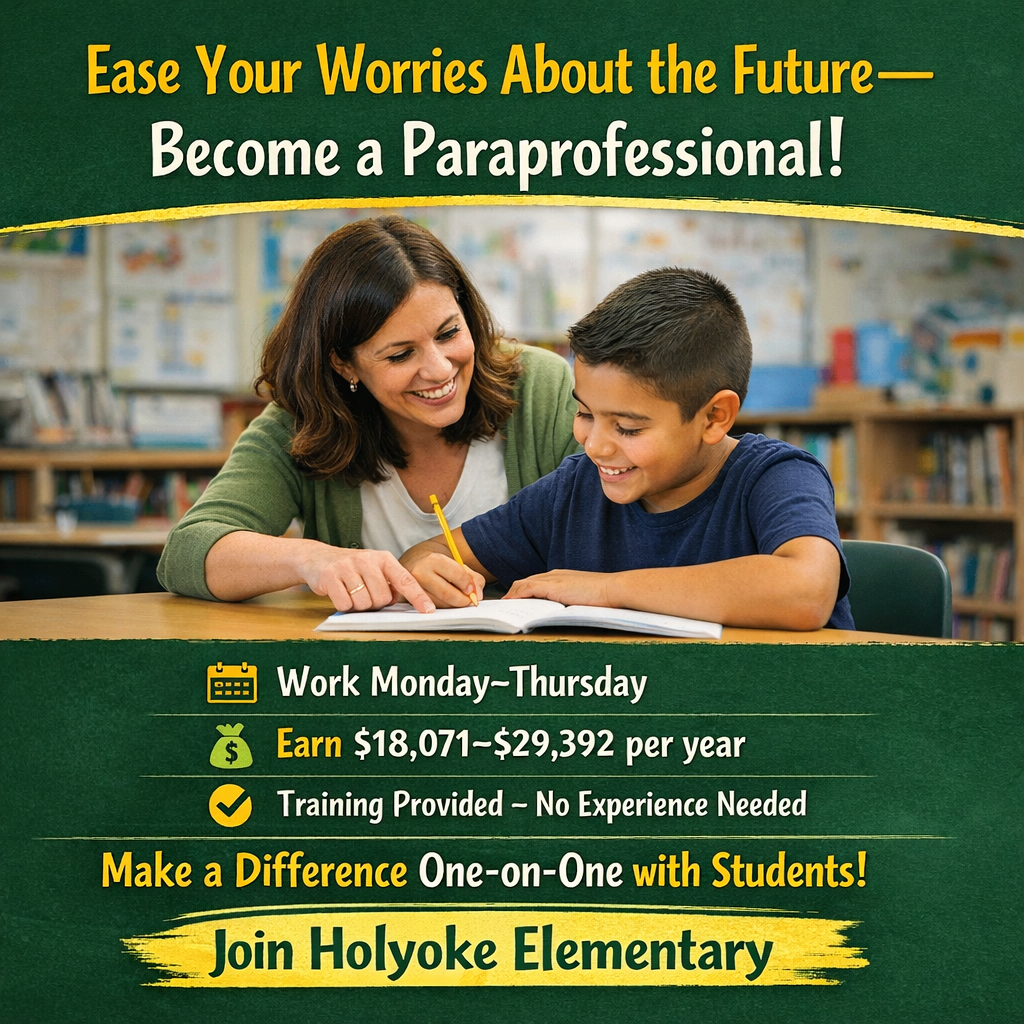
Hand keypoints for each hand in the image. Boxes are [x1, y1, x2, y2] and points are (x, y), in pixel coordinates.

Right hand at [298, 544, 434, 612]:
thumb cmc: (351, 568)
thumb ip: (389, 583)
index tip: (428, 611)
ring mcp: (347, 567)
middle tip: (364, 594)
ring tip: (351, 592)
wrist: (317, 557)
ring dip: (358, 606)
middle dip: (374, 603)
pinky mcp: (330, 576)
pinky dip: (343, 606)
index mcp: (383, 558)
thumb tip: (400, 601)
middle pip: (382, 598)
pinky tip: (339, 594)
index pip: (405, 580)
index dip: (418, 597)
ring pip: (363, 603)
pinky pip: (344, 604)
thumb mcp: (374, 569)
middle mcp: (367, 560)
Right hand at [405, 551, 485, 608]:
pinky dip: (441, 607)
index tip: (471, 590)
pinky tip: (442, 600)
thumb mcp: (456, 563)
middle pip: (446, 593)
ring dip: (451, 605)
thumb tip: (478, 595)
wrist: (414, 561)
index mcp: (433, 560)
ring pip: (438, 603)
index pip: (456, 574)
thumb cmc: (438, 564)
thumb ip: (472, 577)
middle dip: (461, 600)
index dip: (468, 585)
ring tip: (454, 598)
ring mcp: (411, 588)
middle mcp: (420, 573)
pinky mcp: (407, 599)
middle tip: (467, 600)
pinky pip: (429, 608)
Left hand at [504, 570, 611, 606]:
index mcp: (560, 577)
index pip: (535, 582)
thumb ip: (570, 600)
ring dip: (511, 595)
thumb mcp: (582, 596)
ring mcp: (552, 580)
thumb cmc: (604, 595)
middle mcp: (553, 575)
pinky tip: (509, 603)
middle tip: (503, 605)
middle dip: (512, 593)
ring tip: (502, 607)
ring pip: (523, 585)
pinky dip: (516, 596)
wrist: (613, 589)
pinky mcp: (553, 587)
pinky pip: (527, 589)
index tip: (514, 601)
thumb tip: (562, 612)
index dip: (522, 591)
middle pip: (525, 582)